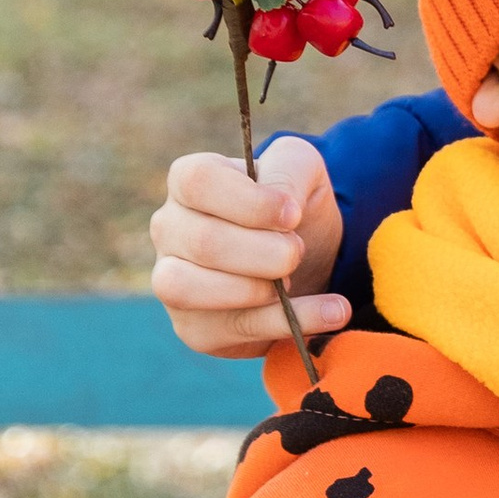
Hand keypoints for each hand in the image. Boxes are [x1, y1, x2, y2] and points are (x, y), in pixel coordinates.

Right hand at [150, 139, 348, 355]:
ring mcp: (172, 280)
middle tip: (298, 252)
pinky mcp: (195, 328)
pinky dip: (284, 323)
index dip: (251, 202)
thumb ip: (290, 168)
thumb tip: (282, 205)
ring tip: (295, 282)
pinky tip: (329, 313)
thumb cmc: (293, 208)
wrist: (310, 261)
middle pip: (203, 241)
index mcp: (190, 182)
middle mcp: (170, 229)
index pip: (198, 181)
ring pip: (186, 288)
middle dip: (267, 252)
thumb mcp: (303, 169)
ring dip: (257, 290)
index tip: (293, 215)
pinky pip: (227, 329)